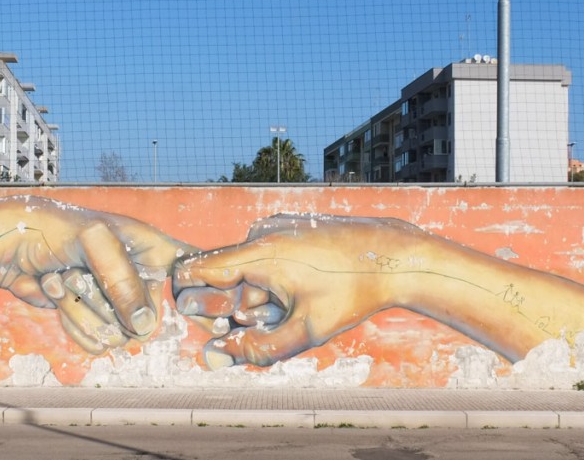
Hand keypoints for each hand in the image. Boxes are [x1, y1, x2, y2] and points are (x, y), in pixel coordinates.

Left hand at [0, 197, 193, 352]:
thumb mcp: (96, 242)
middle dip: (104, 301)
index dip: (207, 288)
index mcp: (154, 250)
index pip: (195, 270)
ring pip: (116, 336)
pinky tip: (56, 291)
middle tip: (78, 271)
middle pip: (145, 321)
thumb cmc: (58, 230)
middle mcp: (141, 279)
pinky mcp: (94, 320)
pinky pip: (94, 343)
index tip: (209, 307)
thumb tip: (143, 327)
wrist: (13, 246)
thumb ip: (124, 282)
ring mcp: (118, 304)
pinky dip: (70, 320)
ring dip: (79, 309)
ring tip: (62, 277)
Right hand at [172, 215, 417, 368]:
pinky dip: (272, 278)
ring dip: (256, 293)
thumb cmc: (352, 292)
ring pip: (246, 267)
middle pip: (221, 274)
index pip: (195, 269)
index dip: (188, 297)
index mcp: (258, 252)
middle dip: (231, 304)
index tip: (194, 319)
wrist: (395, 254)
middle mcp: (260, 232)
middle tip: (263, 321)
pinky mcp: (288, 225)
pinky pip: (265, 255)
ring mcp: (275, 225)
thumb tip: (211, 359)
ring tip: (292, 306)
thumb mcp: (306, 330)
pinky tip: (302, 290)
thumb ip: (257, 349)